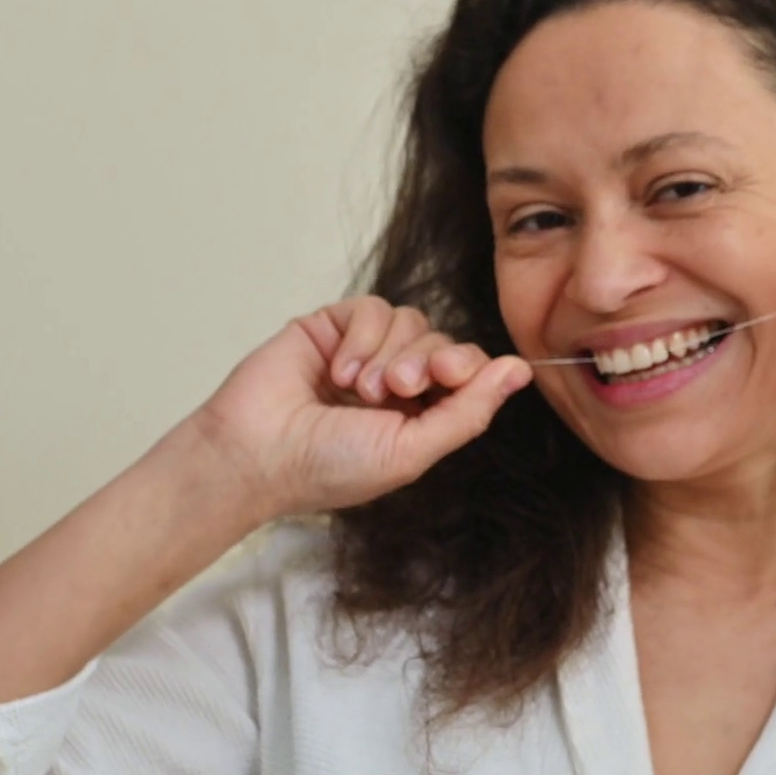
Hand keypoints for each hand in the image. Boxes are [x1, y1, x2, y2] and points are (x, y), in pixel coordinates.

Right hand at [187, 296, 532, 519]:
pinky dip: (362, 337)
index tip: (445, 378)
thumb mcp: (412, 450)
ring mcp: (365, 351)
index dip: (466, 368)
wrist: (255, 453)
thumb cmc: (327, 467)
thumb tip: (521, 370)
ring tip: (359, 390)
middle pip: (443, 342)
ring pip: (411, 321)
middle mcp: (398, 380)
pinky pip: (372, 307)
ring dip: (389, 354)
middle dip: (426, 363)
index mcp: (421, 415)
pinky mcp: (333, 326)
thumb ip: (469, 411)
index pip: (468, 373)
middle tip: (395, 389)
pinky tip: (339, 371)